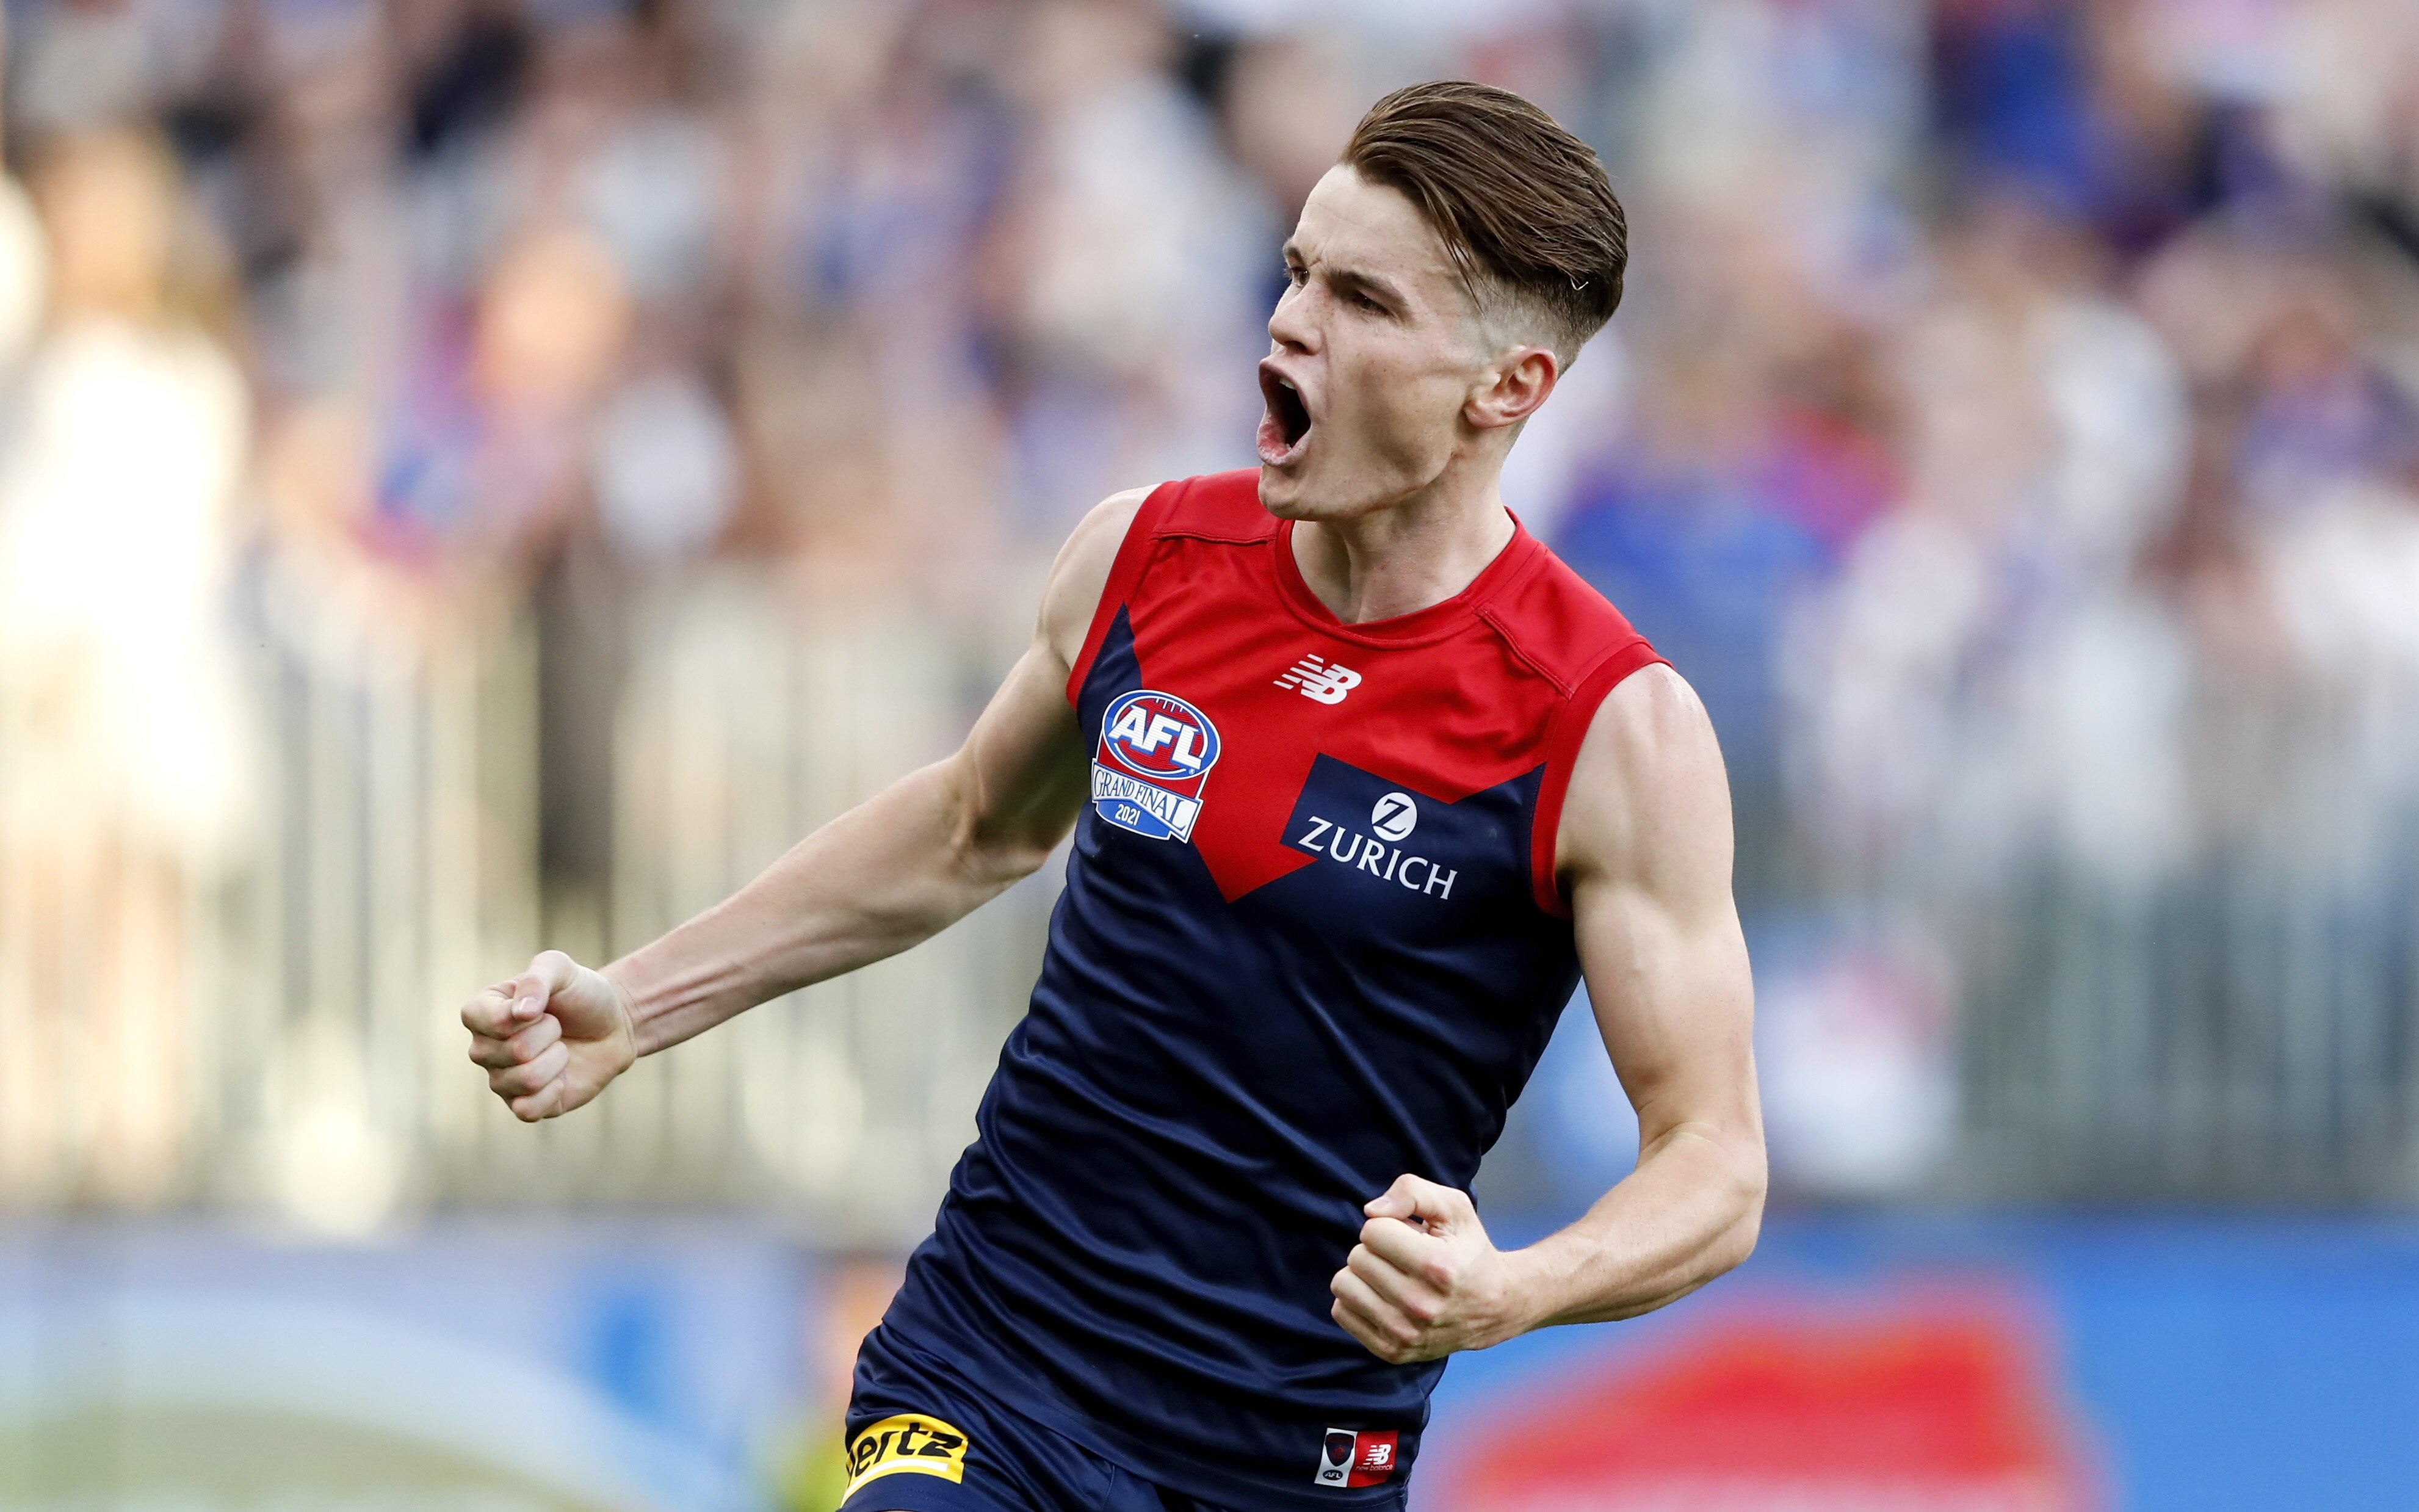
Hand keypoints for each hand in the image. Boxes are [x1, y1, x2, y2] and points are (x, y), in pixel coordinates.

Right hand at [461, 950, 637, 1121]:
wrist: (612, 1025)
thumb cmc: (580, 993)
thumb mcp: (560, 969)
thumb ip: (537, 979)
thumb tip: (519, 1015)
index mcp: (481, 1012)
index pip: (484, 1019)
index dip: (523, 1015)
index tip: (544, 1006)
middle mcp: (483, 1048)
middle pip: (514, 1052)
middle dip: (550, 1035)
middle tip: (557, 1026)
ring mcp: (501, 1079)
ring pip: (525, 1081)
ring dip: (557, 1060)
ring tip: (560, 1048)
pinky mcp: (522, 1105)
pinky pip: (527, 1110)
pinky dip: (554, 1091)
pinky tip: (561, 1077)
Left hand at [1328, 1174, 1528, 1363]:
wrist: (1494, 1307)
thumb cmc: (1467, 1250)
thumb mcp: (1453, 1208)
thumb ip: (1412, 1192)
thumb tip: (1370, 1211)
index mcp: (1437, 1267)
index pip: (1372, 1232)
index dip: (1387, 1226)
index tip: (1408, 1236)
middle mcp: (1421, 1305)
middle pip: (1357, 1257)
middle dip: (1375, 1249)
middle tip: (1402, 1257)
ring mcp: (1405, 1333)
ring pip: (1343, 1284)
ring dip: (1362, 1274)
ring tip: (1391, 1276)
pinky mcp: (1392, 1352)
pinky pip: (1341, 1312)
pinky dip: (1356, 1299)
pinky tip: (1383, 1297)